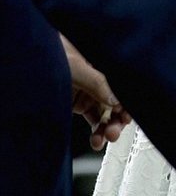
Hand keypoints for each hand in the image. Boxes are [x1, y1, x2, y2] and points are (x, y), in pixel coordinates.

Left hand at [60, 35, 130, 149]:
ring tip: (106, 138)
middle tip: (115, 131)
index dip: (129, 100)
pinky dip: (97, 131)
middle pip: (118, 101)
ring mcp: (90, 91)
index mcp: (104, 62)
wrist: (26, 62)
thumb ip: (98, 82)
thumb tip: (118, 101)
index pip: (124, 83)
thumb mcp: (76, 66)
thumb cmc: (50, 54)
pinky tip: (97, 141)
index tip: (127, 114)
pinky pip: (94, 119)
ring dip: (109, 128)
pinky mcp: (79, 103)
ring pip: (107, 113)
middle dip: (119, 118)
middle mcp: (100, 77)